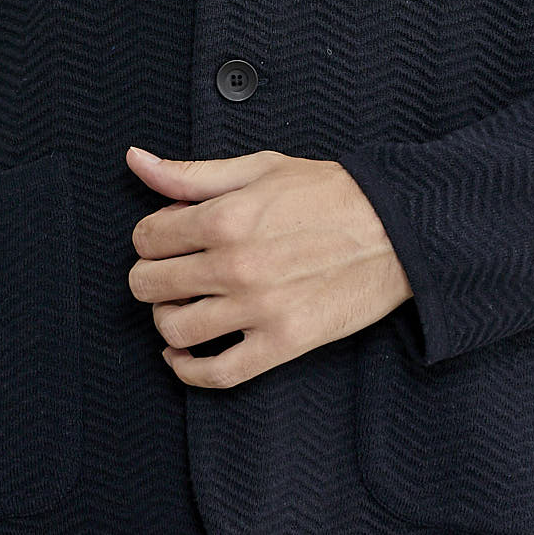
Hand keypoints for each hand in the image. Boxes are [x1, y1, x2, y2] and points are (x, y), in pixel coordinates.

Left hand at [125, 146, 412, 387]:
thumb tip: (137, 161)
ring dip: (166, 320)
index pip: (147, 237)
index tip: (168, 239)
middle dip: (151, 276)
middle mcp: (234, 265)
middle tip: (171, 272)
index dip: (150, 236)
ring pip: (174, 330)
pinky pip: (217, 373)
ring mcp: (257, 308)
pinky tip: (183, 356)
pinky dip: (188, 371)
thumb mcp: (260, 168)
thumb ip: (192, 173)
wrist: (396, 229)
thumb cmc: (331, 194)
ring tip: (182, 308)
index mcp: (224, 217)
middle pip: (150, 284)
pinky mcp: (282, 342)